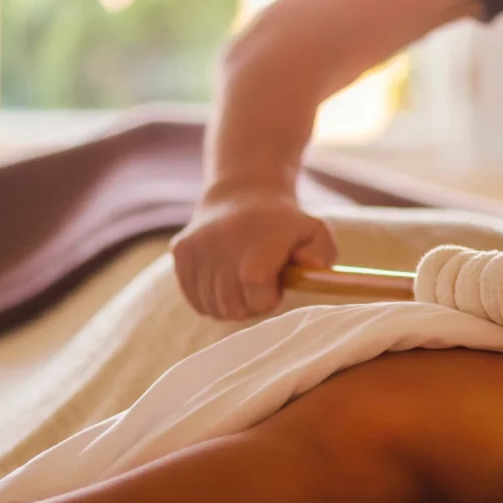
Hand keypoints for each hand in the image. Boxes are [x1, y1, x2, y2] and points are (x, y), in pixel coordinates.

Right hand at [170, 187, 336, 319]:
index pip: (255, 291)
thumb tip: (309, 265)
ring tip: (244, 279)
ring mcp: (197, 248)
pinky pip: (196, 300)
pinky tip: (226, 278)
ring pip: (214, 307)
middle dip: (251, 304)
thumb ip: (322, 253)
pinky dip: (212, 298)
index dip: (267, 299)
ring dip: (232, 303)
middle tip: (261, 284)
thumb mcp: (316, 232)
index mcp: (259, 240)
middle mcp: (223, 242)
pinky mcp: (180, 252)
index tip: (275, 285)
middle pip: (233, 307)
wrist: (243, 194)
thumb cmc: (287, 224)